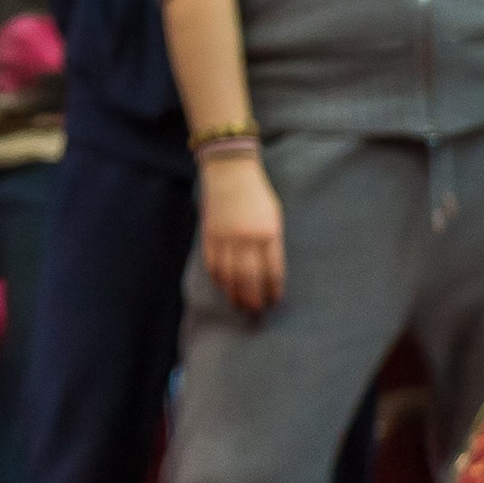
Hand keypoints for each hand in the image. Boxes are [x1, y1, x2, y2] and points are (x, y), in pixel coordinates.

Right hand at [200, 149, 284, 314]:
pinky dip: (219, 279)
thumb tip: (268, 273)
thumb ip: (271, 243)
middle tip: (256, 311)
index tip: (274, 301)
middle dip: (253, 300)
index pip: (272, 272)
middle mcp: (246, 238)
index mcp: (268, 233)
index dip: (273, 291)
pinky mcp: (209, 236)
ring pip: (229, 277)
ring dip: (234, 294)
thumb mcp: (273, 216)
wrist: (229, 170)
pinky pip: (213, 265)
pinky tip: (225, 286)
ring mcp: (225, 238)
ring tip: (239, 305)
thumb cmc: (256, 194)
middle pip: (250, 279)